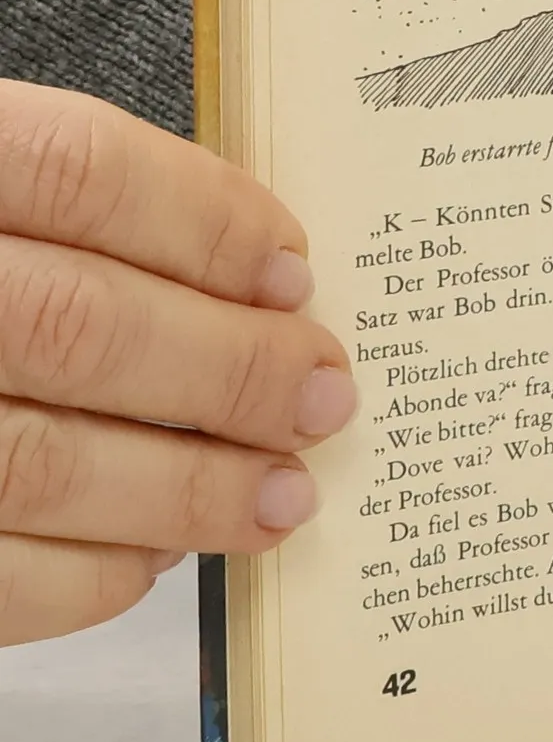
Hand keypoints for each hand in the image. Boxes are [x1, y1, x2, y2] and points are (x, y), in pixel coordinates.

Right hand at [0, 82, 353, 645]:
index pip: (75, 169)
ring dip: (188, 487)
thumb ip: (65, 212)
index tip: (294, 272)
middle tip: (323, 396)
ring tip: (281, 492)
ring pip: (38, 462)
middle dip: (230, 371)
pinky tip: (156, 553)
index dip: (204, 220)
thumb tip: (255, 281)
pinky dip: (92, 572)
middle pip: (78, 325)